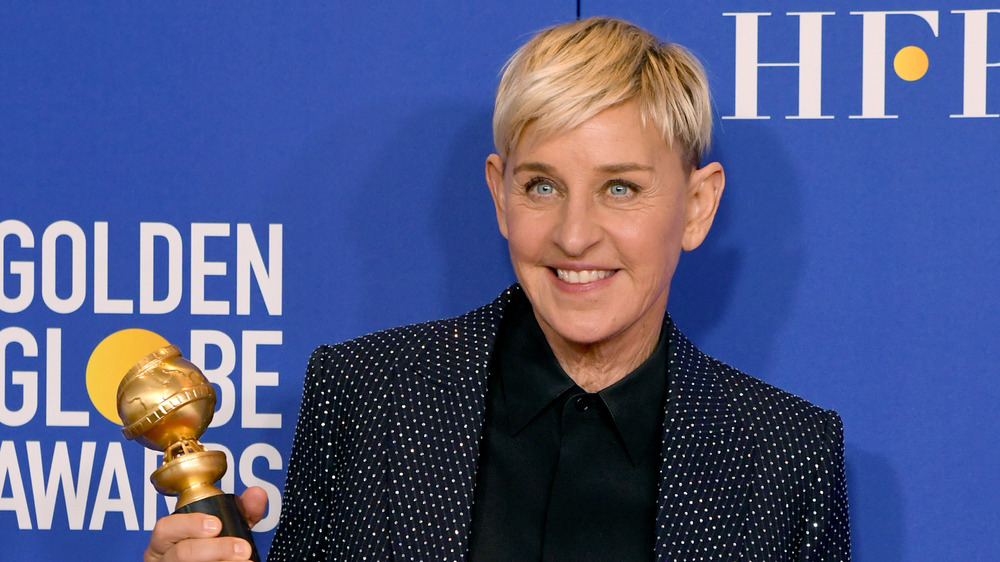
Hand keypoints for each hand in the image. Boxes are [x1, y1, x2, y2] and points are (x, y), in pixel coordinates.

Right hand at [144, 487, 267, 561]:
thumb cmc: (211, 546)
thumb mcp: (225, 527)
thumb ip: (241, 511)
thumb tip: (256, 494)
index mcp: (168, 538)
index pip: (166, 527)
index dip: (190, 524)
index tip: (216, 524)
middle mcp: (164, 557)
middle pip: (181, 553)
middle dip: (215, 548)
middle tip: (242, 548)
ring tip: (244, 561)